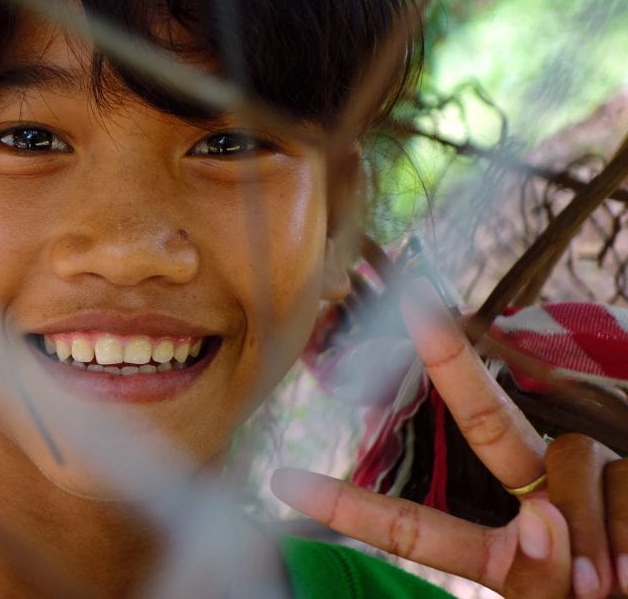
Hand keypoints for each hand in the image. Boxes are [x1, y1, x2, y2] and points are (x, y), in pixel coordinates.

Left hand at [271, 278, 627, 598]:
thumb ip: (538, 573)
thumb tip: (542, 519)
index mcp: (494, 550)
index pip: (416, 528)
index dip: (353, 506)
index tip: (283, 481)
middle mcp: (534, 501)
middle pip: (487, 423)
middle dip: (452, 364)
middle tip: (417, 305)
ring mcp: (587, 481)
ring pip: (570, 461)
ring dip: (586, 522)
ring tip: (613, 584)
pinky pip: (621, 484)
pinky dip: (627, 528)